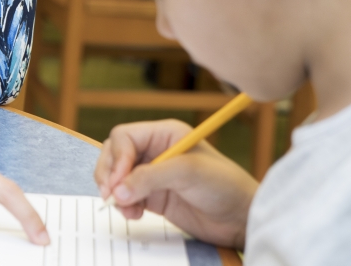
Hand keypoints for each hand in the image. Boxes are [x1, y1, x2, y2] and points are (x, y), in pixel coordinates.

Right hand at [94, 120, 258, 249]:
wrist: (241, 217)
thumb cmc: (224, 185)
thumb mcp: (188, 173)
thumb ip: (150, 178)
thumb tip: (118, 190)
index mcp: (165, 134)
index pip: (125, 137)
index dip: (117, 158)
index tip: (118, 181)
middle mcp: (155, 151)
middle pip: (114, 155)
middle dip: (109, 175)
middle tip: (112, 196)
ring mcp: (153, 174)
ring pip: (117, 177)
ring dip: (115, 193)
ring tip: (128, 209)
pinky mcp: (153, 196)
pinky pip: (126, 197)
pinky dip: (123, 206)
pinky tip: (135, 214)